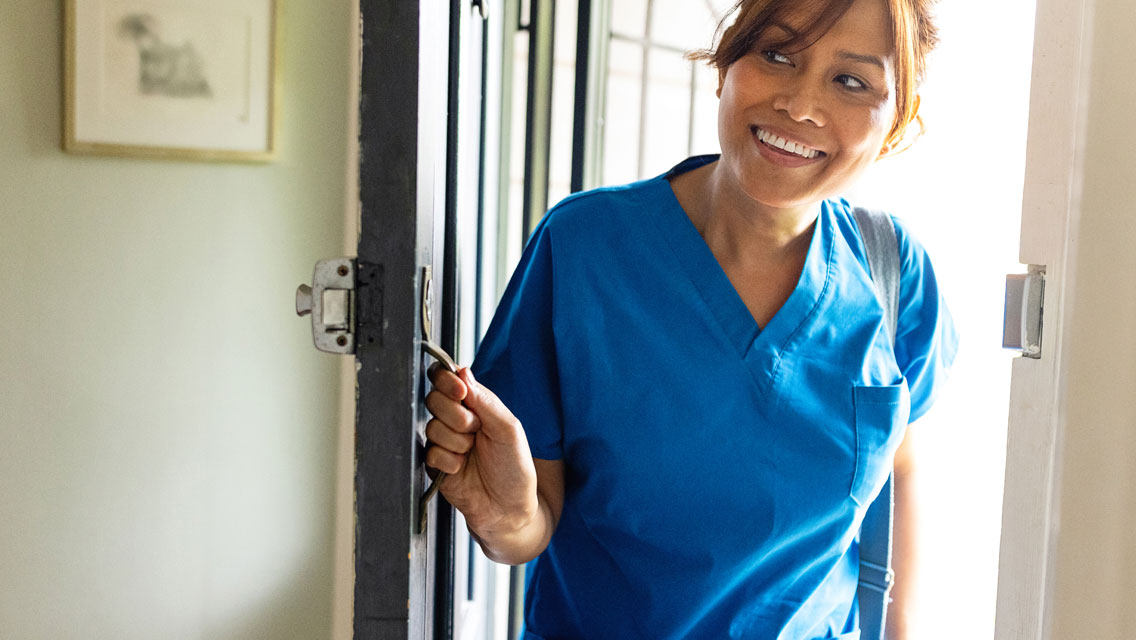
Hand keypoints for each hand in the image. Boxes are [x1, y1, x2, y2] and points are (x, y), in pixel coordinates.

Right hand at [425, 365, 538, 540]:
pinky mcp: (434, 463)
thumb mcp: (509, 429)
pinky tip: (462, 469)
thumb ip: (484, 400)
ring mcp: (444, 441)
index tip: (461, 393)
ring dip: (456, 442)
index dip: (447, 381)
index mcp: (476, 405)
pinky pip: (430, 453)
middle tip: (476, 431)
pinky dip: (449, 462)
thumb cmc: (515, 469)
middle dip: (456, 416)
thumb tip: (462, 372)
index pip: (447, 379)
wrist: (509, 509)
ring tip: (472, 453)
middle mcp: (456, 419)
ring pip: (432, 427)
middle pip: (433, 399)